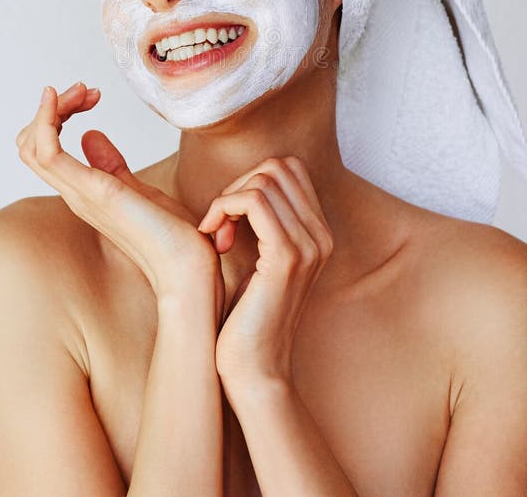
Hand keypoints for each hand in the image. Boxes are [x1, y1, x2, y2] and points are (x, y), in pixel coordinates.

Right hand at [15, 82, 222, 317]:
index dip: (57, 116)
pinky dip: (47, 121)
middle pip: (32, 144)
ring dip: (52, 109)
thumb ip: (111, 164)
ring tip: (81, 92)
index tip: (88, 96)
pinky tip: (62, 100)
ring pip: (32, 146)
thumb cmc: (172, 235)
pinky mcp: (93, 191)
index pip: (44, 150)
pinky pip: (48, 153)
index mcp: (82, 191)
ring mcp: (79, 193)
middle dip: (53, 107)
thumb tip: (90, 136)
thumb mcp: (138, 189)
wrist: (188, 266)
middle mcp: (74, 193)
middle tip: (85, 90)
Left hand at [197, 156, 333, 384]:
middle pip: (278, 167)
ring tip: (217, 235)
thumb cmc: (247, 317)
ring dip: (228, 199)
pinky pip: (254, 201)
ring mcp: (308, 245)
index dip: (251, 180)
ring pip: (263, 180)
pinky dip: (225, 208)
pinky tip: (215, 238)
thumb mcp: (259, 260)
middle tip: (221, 224)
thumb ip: (262, 224)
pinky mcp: (286, 258)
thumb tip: (240, 189)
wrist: (254, 369)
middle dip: (239, 185)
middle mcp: (320, 235)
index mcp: (317, 232)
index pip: (288, 169)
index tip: (230, 217)